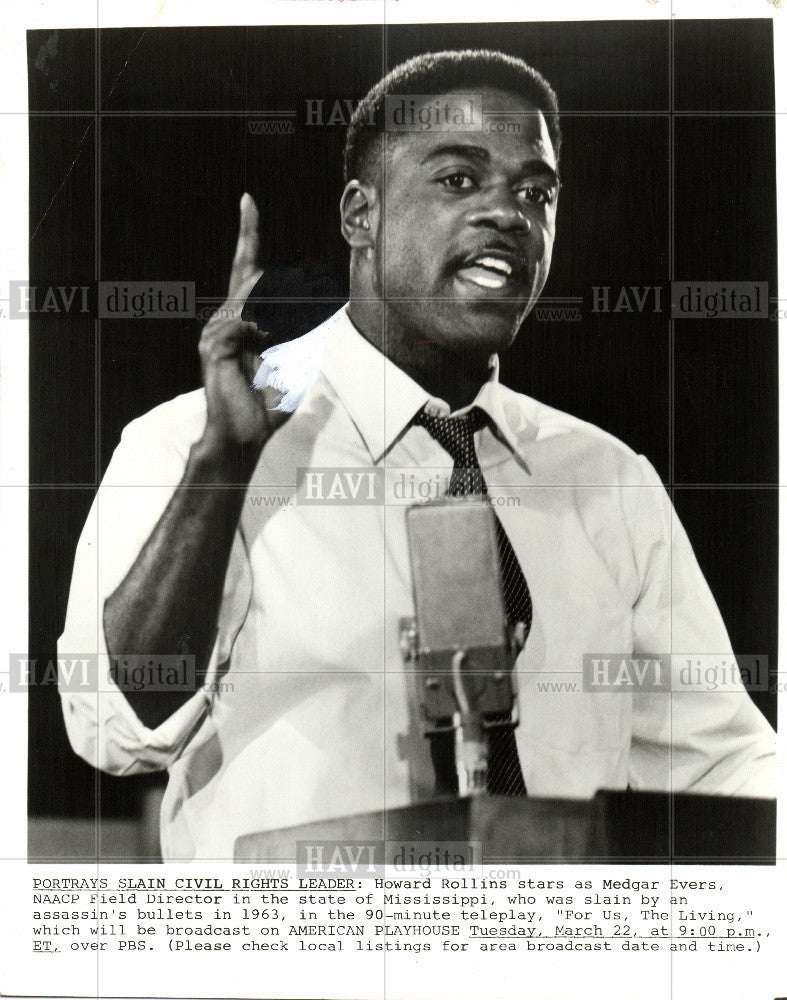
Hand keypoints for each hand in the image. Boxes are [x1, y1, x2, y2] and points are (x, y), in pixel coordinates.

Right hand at [198, 193, 289, 453]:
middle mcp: (224, 321)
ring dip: (277, 314)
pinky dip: (262, 328)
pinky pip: (243, 321)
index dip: (248, 236)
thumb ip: (302, 342)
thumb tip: (321, 323)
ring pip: (251, 299)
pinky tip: (268, 344)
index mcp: (241, 322)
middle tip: (299, 307)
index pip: (245, 271)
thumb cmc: (265, 407)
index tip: (248, 201)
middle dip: (275, 284)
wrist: (243, 436)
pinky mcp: (213, 346)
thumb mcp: (293, 367)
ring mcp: (216, 332)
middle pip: (250, 279)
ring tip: (283, 339)